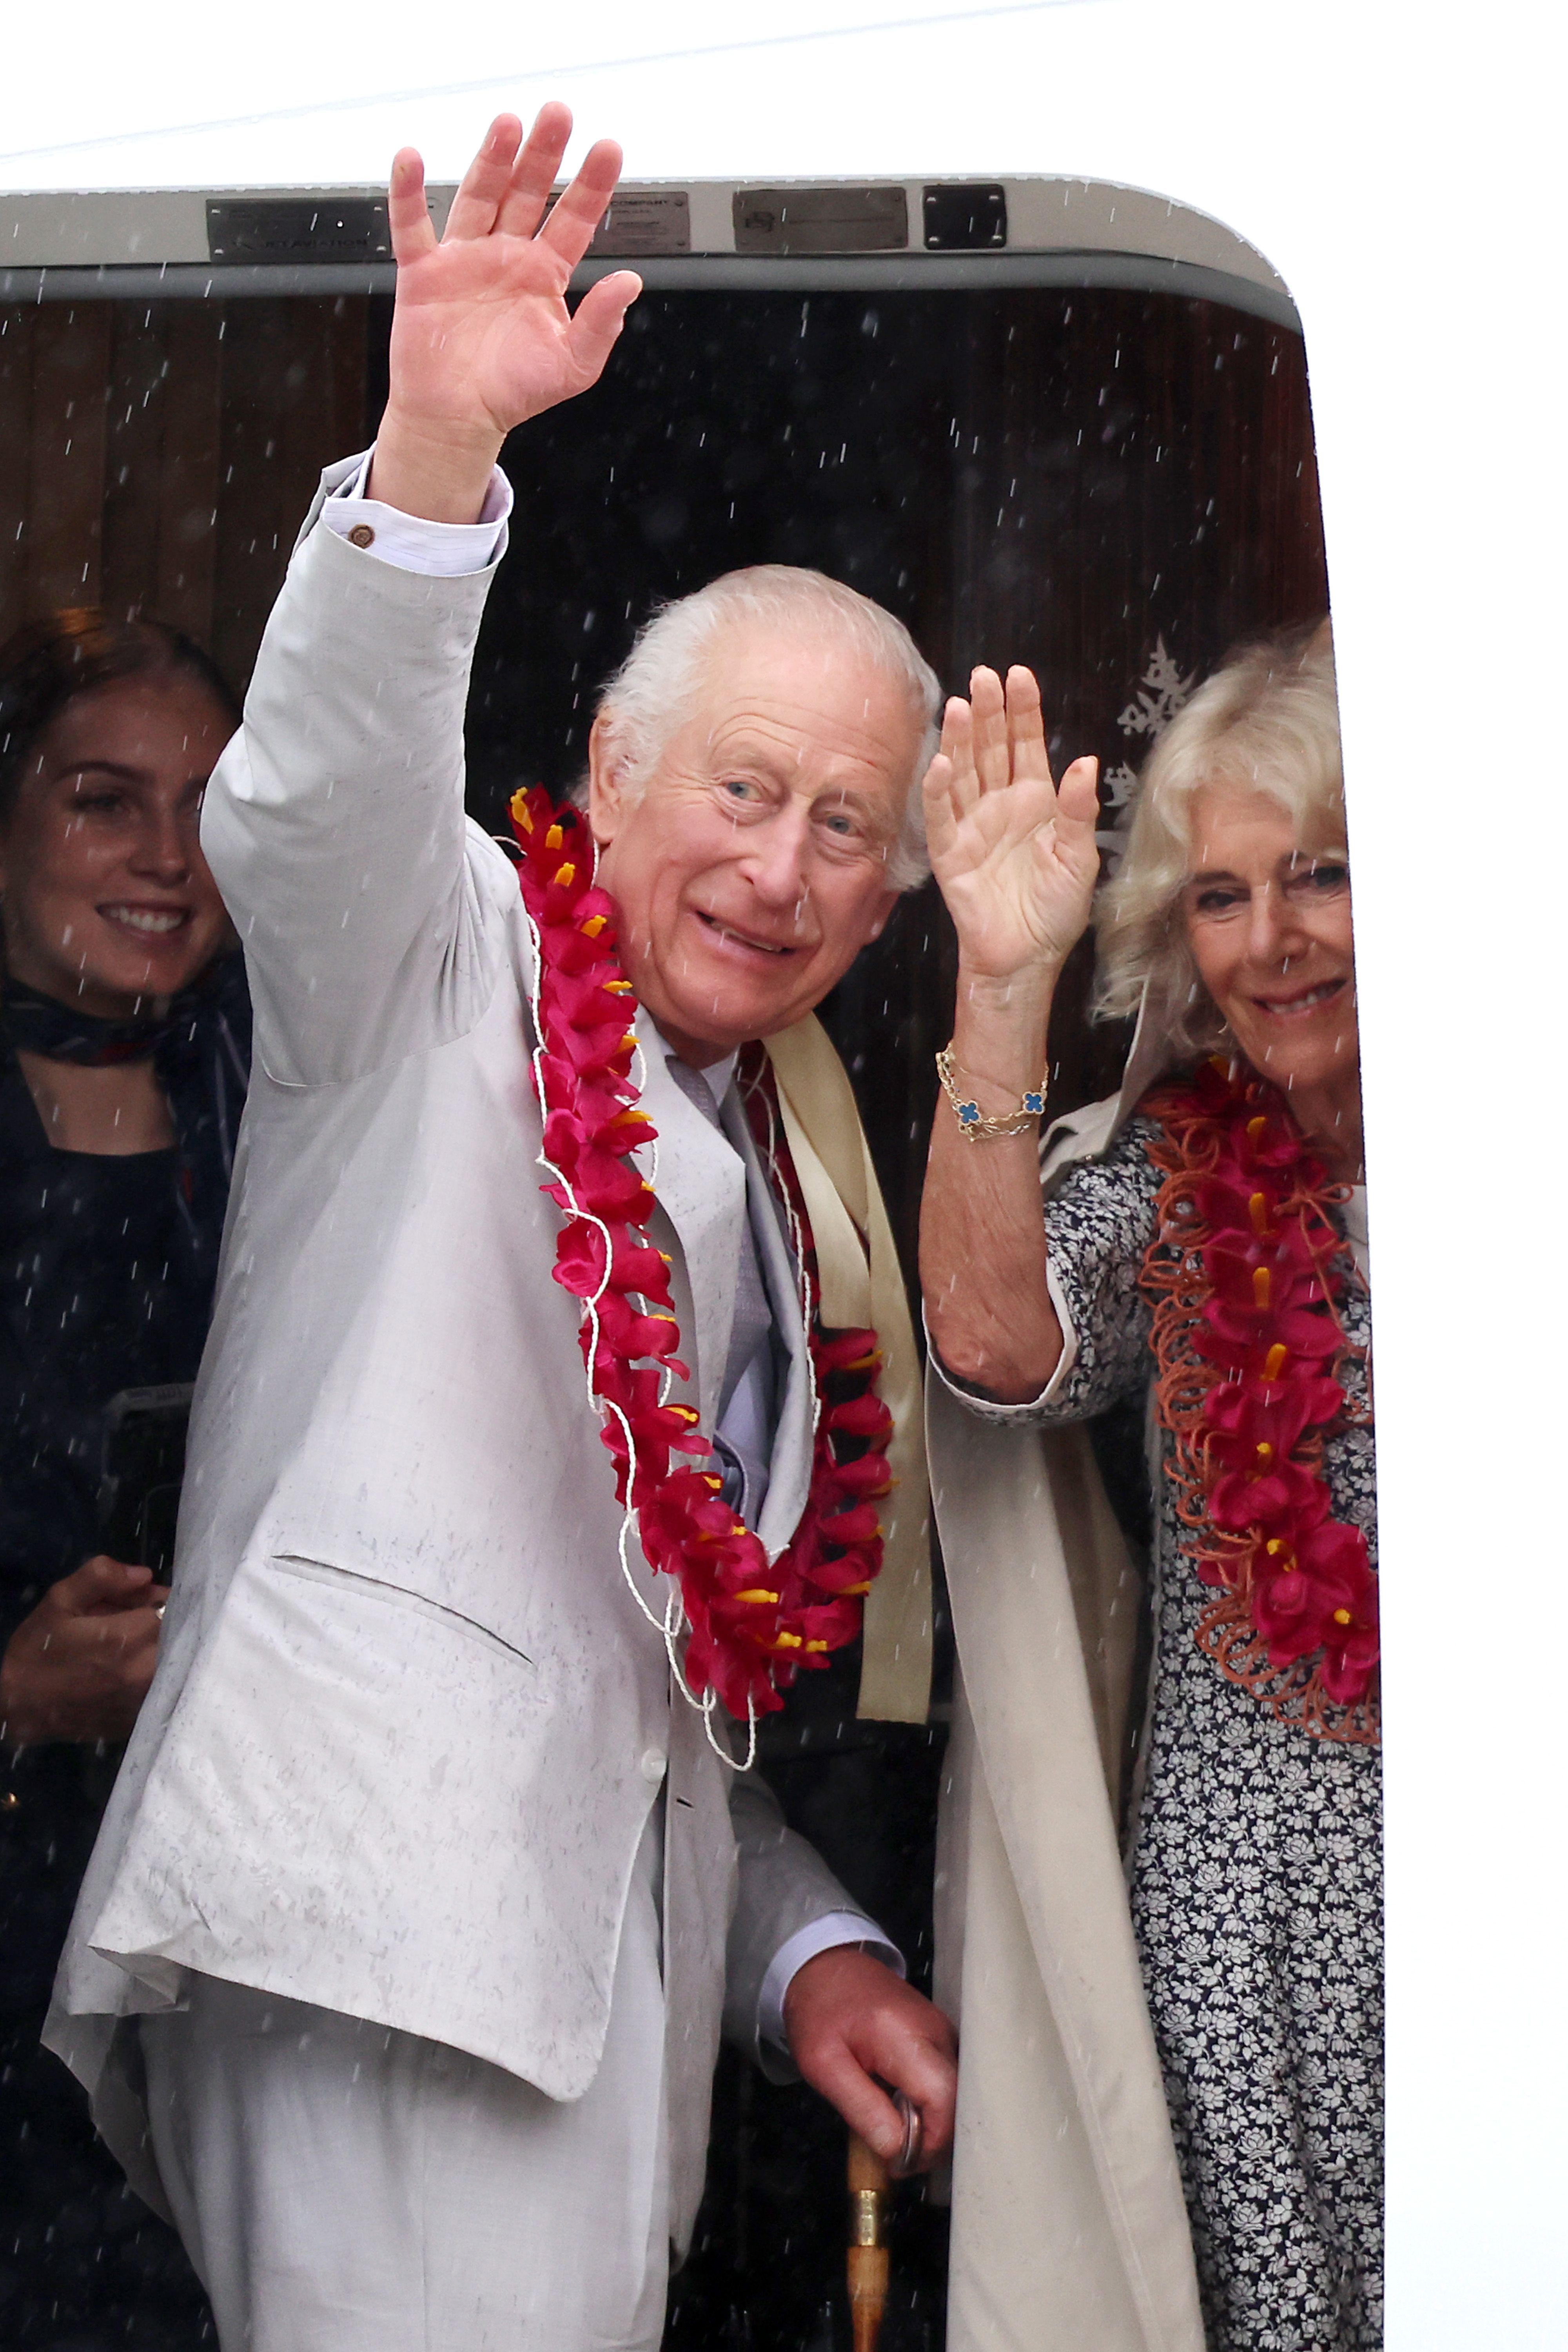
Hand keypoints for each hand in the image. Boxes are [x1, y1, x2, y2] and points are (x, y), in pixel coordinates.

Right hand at [0, 1555, 167, 1749]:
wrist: (18, 1710)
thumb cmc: (38, 1652)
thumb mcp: (59, 1601)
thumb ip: (101, 1577)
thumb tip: (144, 1575)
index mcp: (129, 1638)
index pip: (172, 1607)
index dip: (158, 1599)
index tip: (141, 1600)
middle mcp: (146, 1671)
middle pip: (178, 1634)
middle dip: (162, 1622)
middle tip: (132, 1621)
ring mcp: (146, 1699)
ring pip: (174, 1660)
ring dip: (160, 1648)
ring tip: (128, 1646)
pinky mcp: (141, 1719)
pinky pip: (163, 1686)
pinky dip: (154, 1673)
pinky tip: (127, 1671)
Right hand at [369, 105, 641, 522]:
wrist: (458, 419)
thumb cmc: (512, 392)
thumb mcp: (572, 366)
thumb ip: (601, 324)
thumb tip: (630, 282)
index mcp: (544, 273)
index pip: (574, 218)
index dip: (591, 184)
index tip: (609, 148)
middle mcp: (507, 255)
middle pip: (528, 193)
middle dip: (544, 154)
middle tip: (558, 114)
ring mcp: (465, 258)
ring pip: (480, 196)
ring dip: (492, 159)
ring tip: (508, 124)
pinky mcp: (423, 272)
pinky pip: (414, 225)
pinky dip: (409, 192)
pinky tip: (412, 158)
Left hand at [784, 1947, 957, 2170]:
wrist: (825, 1965)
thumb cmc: (819, 2013)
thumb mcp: (822, 2065)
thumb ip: (861, 2108)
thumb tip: (897, 2151)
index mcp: (904, 2034)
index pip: (943, 2098)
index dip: (930, 2142)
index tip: (900, 2164)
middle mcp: (936, 2030)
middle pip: (958, 2100)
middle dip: (934, 2140)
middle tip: (899, 2159)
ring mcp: (944, 2030)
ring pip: (958, 2093)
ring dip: (934, 2125)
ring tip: (900, 2137)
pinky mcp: (942, 2035)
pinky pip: (950, 2080)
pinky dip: (933, 2105)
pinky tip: (906, 2113)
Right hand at [923, 664, 1101, 983]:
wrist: (1027, 958)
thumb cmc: (1055, 911)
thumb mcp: (1079, 859)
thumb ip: (1079, 811)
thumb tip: (1085, 762)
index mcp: (1035, 801)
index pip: (1026, 745)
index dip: (1023, 710)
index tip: (1019, 675)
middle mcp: (1000, 805)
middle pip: (991, 748)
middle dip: (988, 712)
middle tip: (983, 676)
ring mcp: (972, 826)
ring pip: (963, 773)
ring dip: (960, 740)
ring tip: (959, 706)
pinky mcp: (950, 854)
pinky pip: (941, 817)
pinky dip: (938, 791)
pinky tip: (941, 763)